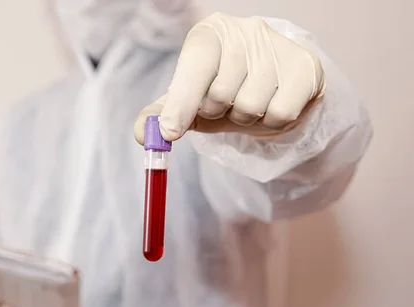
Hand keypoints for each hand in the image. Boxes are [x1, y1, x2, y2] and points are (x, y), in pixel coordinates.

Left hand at [134, 12, 325, 142]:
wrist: (272, 86)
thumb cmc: (225, 89)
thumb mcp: (189, 101)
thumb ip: (162, 116)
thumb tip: (143, 134)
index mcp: (209, 33)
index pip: (194, 65)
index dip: (181, 102)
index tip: (170, 132)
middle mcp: (244, 31)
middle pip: (221, 94)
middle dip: (218, 112)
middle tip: (224, 105)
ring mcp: (277, 46)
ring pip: (251, 106)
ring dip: (245, 119)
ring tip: (247, 103)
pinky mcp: (305, 67)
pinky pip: (280, 113)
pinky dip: (270, 122)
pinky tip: (270, 105)